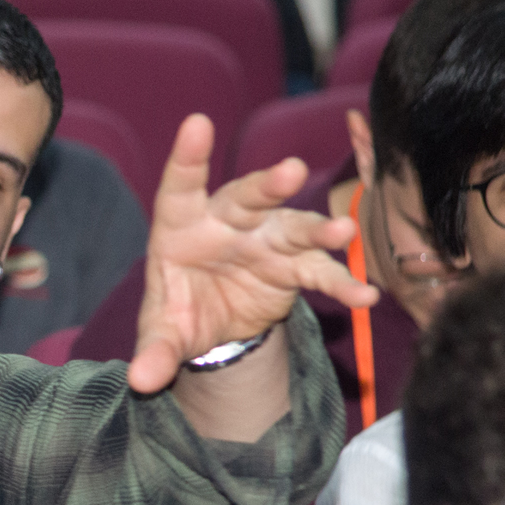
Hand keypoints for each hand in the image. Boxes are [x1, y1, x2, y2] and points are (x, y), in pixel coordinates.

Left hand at [129, 114, 376, 393]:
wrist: (216, 328)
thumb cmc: (181, 311)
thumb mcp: (164, 334)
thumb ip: (155, 353)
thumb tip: (141, 380)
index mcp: (181, 227)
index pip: (180, 188)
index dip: (187, 158)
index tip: (196, 124)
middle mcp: (227, 224)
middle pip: (248, 197)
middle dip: (270, 185)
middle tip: (292, 171)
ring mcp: (265, 241)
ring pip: (293, 225)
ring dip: (319, 229)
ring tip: (343, 234)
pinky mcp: (294, 267)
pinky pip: (320, 272)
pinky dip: (341, 283)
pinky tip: (365, 297)